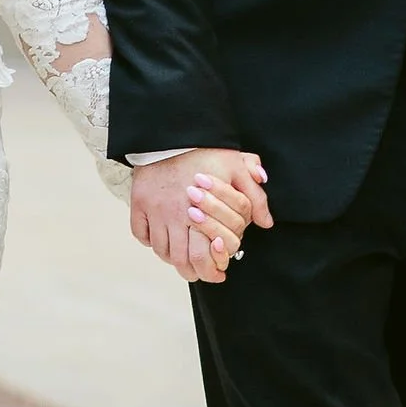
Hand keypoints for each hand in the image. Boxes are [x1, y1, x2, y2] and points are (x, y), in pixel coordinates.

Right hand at [129, 149, 272, 282]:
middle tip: (200, 273)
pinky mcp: (139, 203)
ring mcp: (154, 210)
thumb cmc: (207, 150)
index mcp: (200, 210)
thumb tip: (266, 222)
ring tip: (183, 259)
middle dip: (192, 272)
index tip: (220, 272)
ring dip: (173, 258)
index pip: (203, 254)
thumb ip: (254, 196)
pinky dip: (150, 242)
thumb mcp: (237, 168)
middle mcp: (174, 214)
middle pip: (180, 259)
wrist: (172, 133)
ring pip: (161, 250)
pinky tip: (163, 239)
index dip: (212, 269)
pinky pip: (141, 234)